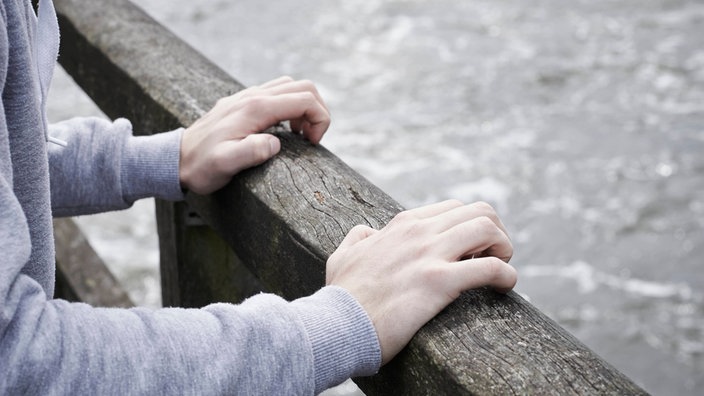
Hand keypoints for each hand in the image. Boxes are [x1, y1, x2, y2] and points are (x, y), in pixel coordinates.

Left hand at [179, 76, 329, 194]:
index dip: (320, 119)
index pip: (304, 99)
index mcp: (255, 109)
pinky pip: (276, 93)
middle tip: (311, 138)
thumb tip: (275, 143)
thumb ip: (252, 151)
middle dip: (317, 110)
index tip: (312, 143)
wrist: (175, 159)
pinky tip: (282, 129)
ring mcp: (247, 96)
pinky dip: (290, 106)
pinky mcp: (243, 102)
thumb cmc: (201, 166)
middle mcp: (253, 96)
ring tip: (299, 134)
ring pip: (290, 86)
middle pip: (302, 86)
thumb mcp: (226, 164)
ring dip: (304, 107)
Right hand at [326, 200, 516, 364]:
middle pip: (478, 211)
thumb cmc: (341, 296)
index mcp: (402, 225)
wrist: (336, 324)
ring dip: (504, 248)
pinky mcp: (438, 282)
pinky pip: (491, 268)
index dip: (470, 227)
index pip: (453, 209)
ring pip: (488, 228)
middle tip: (493, 258)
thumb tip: (367, 232)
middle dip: (495, 232)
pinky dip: (506, 276)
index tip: (472, 252)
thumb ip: (357, 238)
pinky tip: (504, 288)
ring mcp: (429, 255)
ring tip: (501, 269)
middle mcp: (418, 232)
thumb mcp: (342, 256)